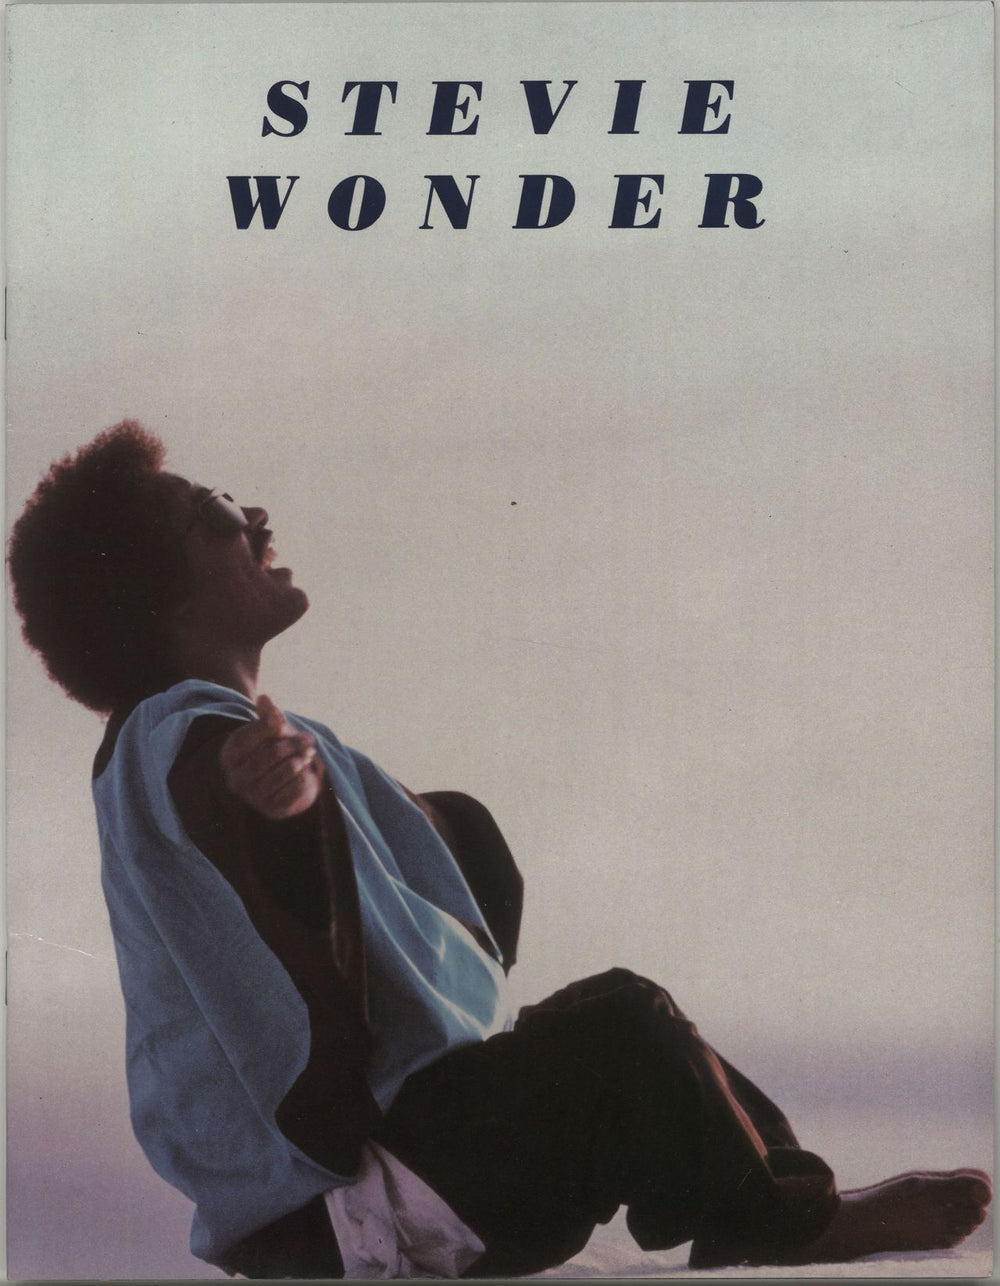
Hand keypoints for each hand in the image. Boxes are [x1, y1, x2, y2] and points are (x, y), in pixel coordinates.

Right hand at [219, 694, 323, 819]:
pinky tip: (304, 770)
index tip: (281, 720)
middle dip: (294, 743)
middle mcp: (235, 779)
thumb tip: (263, 697)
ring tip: (308, 753)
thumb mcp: (269, 731)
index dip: (266, 726)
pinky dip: (304, 776)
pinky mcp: (271, 809)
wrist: (282, 784)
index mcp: (229, 756)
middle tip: (308, 739)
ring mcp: (252, 796)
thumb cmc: (272, 750)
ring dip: (301, 758)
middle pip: (271, 753)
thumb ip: (267, 715)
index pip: (246, 737)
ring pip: (286, 770)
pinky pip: (295, 788)